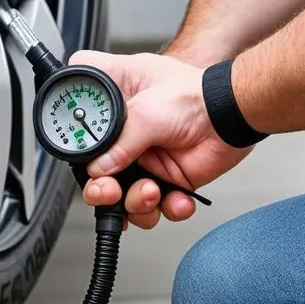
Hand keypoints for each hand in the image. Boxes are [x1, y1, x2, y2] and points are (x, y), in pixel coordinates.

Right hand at [69, 51, 253, 228]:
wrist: (232, 117)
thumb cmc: (196, 95)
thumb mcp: (146, 111)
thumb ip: (118, 142)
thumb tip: (99, 169)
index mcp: (113, 103)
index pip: (75, 115)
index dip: (72, 135)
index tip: (79, 153)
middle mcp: (124, 133)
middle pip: (93, 171)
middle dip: (100, 189)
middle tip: (108, 191)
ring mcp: (143, 159)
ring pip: (121, 196)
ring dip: (133, 203)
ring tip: (149, 192)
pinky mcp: (164, 180)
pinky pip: (155, 207)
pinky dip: (167, 208)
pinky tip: (175, 198)